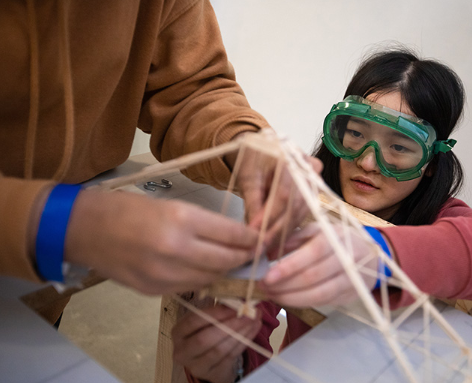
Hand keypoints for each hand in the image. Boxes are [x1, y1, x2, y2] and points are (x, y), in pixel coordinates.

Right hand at [64, 189, 258, 293]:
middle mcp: (176, 249)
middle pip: (227, 260)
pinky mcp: (154, 291)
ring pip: (211, 278)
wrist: (83, 228)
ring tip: (232, 262)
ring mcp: (164, 275)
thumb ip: (203, 224)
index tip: (260, 238)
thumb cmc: (126, 208)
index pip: (232, 234)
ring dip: (225, 271)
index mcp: (182, 219)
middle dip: (244, 258)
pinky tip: (205, 271)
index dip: (251, 239)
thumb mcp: (170, 204)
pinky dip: (202, 280)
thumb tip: (233, 238)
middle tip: (253, 254)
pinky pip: (189, 287)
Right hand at [172, 305, 261, 382]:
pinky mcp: (212, 373)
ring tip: (255, 319)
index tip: (235, 305)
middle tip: (249, 313)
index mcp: (178, 332)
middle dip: (230, 324)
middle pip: (205, 338)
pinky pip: (230, 357)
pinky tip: (254, 329)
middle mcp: (182, 351)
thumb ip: (217, 309)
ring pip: (220, 349)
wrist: (207, 360)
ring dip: (241, 333)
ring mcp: (196, 366)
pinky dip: (244, 341)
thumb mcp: (205, 320)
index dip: (215, 313)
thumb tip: (239, 297)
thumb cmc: (206, 332)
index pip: (193, 321)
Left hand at [226, 131, 322, 250]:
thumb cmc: (254, 156)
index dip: (269, 217)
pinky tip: (276, 239)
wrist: (264, 147)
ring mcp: (314, 180)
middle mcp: (308, 169)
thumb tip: (253, 230)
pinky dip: (288, 227)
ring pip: (300, 213)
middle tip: (260, 246)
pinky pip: (302, 213)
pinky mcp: (314, 192)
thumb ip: (252, 202)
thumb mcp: (248, 176)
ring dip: (283, 232)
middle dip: (276, 230)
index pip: (283, 195)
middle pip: (294, 206)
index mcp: (291, 157)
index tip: (254, 233)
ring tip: (266, 246)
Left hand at [260, 223, 376, 306]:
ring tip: (272, 295)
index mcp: (336, 237)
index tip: (267, 276)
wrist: (372, 255)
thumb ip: (294, 238)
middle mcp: (347, 259)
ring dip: (291, 298)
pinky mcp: (351, 295)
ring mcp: (351, 279)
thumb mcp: (318, 230)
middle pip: (313, 276)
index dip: (289, 266)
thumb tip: (269, 252)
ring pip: (319, 294)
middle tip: (263, 287)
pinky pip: (324, 302)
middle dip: (285, 285)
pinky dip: (302, 302)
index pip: (313, 253)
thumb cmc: (337, 239)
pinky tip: (287, 299)